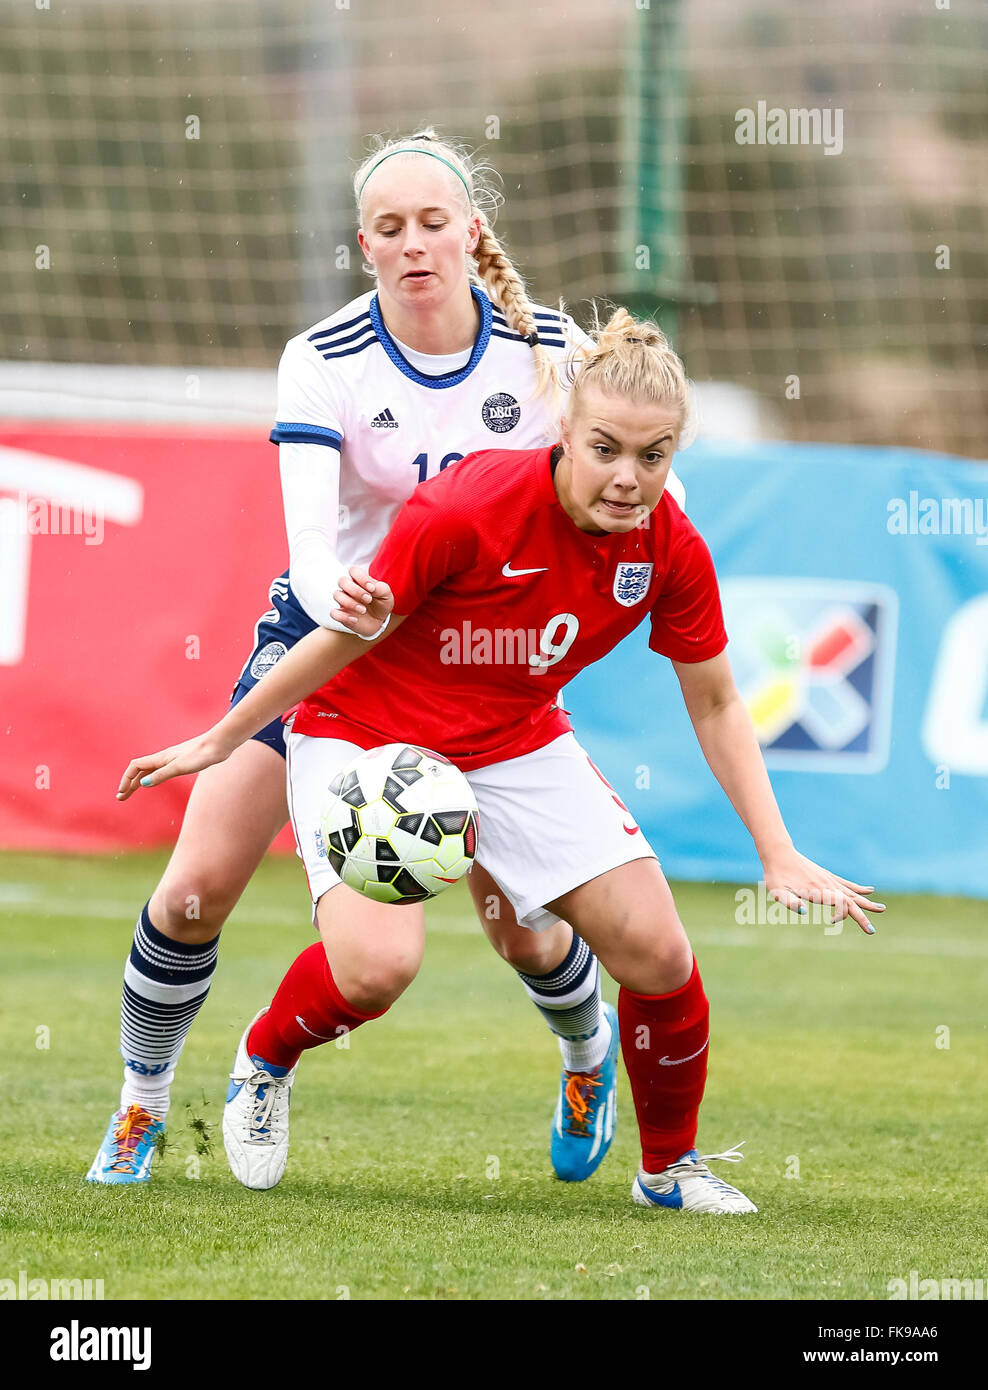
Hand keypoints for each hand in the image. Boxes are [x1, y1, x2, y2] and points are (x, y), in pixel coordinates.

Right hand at [116, 729, 233, 801]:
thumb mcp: (180, 767)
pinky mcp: (182, 762)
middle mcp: (164, 758)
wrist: (219, 744)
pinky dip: (151, 778)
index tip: (121, 793)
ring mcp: (172, 760)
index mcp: (160, 758)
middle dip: (128, 784)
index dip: (126, 779)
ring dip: (138, 781)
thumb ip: (162, 775)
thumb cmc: (201, 755)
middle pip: (139, 770)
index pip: (135, 767)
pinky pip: (159, 771)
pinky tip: (152, 782)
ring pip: (149, 770)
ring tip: (130, 792)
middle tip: (121, 798)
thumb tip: (143, 785)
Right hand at [330, 565, 393, 637]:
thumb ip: (381, 588)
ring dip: (350, 603)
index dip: (361, 578)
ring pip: (337, 595)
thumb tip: (372, 587)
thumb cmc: (381, 603)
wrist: (379, 621)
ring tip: (363, 610)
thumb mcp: (386, 595)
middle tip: (368, 599)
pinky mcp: (341, 614)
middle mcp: (349, 588)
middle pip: (342, 581)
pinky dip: (343, 617)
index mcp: (359, 580)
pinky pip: (334, 613)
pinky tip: (355, 619)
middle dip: (355, 590)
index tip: (372, 588)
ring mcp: (344, 601)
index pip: (353, 570)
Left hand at [760, 846, 885, 934]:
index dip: (842, 916)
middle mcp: (827, 885)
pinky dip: (858, 888)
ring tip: (881, 909)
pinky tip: (869, 890)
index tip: (831, 921)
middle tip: (872, 931)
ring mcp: (828, 879)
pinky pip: (846, 884)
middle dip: (862, 916)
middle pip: (851, 902)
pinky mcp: (826, 875)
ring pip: (852, 893)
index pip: (841, 905)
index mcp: (818, 891)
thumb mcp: (777, 892)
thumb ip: (790, 902)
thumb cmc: (775, 875)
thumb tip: (804, 912)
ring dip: (866, 903)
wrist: (778, 853)